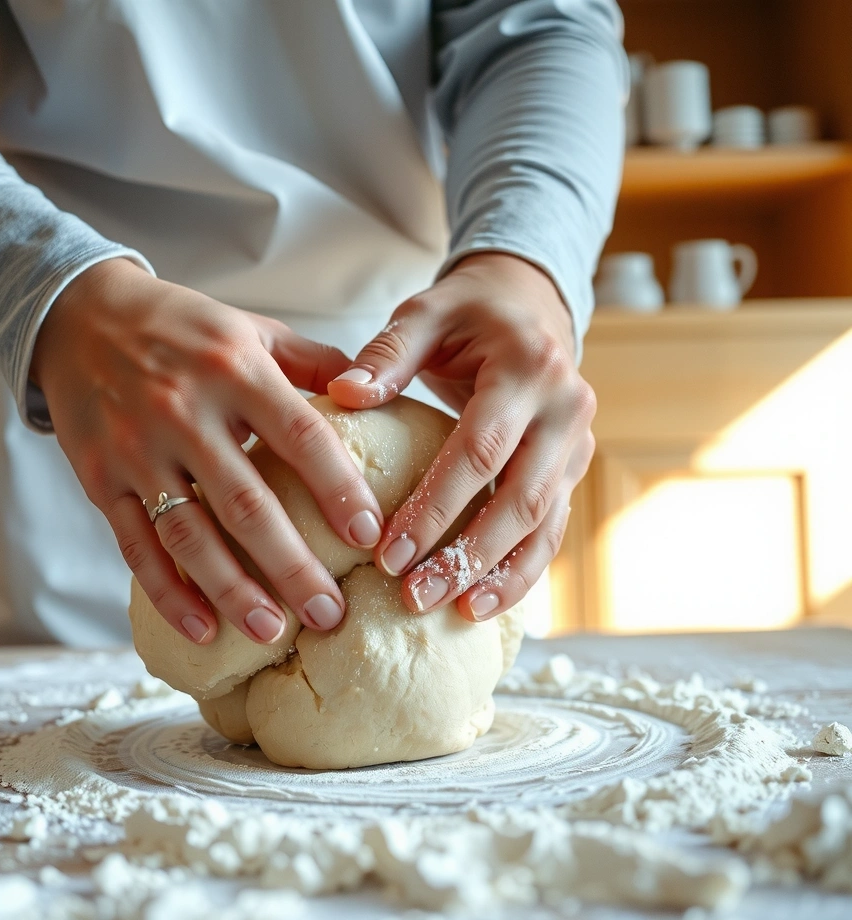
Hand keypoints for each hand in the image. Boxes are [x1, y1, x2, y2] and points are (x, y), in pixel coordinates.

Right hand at [31, 258, 383, 645]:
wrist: (78, 315)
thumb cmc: (183, 328)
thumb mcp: (252, 330)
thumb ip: (315, 362)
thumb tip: (378, 397)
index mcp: (235, 369)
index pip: (301, 436)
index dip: (338, 489)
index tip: (371, 537)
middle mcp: (185, 411)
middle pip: (247, 503)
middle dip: (293, 566)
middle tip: (331, 614)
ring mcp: (138, 449)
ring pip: (190, 536)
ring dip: (234, 591)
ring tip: (274, 633)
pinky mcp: (102, 480)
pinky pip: (137, 547)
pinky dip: (168, 594)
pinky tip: (203, 630)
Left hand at [327, 252, 594, 621]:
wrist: (532, 305)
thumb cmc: (470, 312)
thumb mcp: (426, 313)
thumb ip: (388, 353)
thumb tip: (343, 395)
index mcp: (529, 368)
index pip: (480, 450)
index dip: (436, 506)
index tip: (388, 553)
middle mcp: (566, 410)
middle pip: (520, 499)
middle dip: (467, 555)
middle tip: (414, 597)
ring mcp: (577, 444)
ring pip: (545, 525)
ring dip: (501, 575)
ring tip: (456, 613)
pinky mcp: (573, 469)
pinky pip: (552, 529)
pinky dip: (522, 570)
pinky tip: (483, 601)